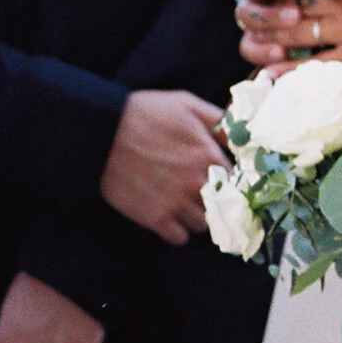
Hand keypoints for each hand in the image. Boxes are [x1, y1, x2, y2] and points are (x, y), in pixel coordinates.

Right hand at [99, 88, 222, 242]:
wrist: (100, 132)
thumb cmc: (143, 113)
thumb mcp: (186, 104)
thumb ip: (218, 121)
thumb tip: (241, 138)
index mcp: (208, 155)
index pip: (237, 181)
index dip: (227, 179)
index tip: (217, 177)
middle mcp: (197, 183)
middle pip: (223, 206)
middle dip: (214, 199)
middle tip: (197, 190)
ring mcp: (176, 203)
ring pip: (204, 225)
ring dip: (196, 216)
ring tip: (182, 203)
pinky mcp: (154, 218)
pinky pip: (179, 238)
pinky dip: (176, 230)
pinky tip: (168, 215)